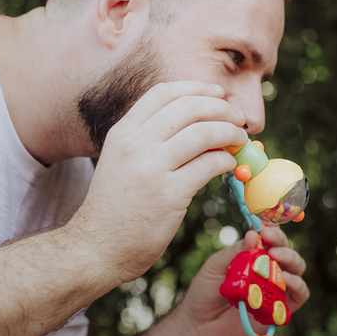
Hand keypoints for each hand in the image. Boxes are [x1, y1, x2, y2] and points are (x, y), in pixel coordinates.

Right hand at [67, 82, 249, 283]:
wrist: (96, 247)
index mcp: (123, 132)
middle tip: (238, 119)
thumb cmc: (115, 206)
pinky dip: (226, 161)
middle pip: (190, 107)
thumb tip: (195, 124)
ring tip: (240, 141)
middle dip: (222, 109)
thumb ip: (148, 139)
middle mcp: (135, 144)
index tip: (219, 95)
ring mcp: (152, 168)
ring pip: (205, 132)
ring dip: (231, 133)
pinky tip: (228, 165)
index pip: (164, 92)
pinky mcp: (170, 194)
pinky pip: (210, 165)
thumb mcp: (121, 161)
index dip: (198, 88)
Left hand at [175, 224, 308, 335]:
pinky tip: (285, 279)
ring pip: (297, 270)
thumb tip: (253, 235)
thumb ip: (236, 251)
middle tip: (271, 243)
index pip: (271, 240)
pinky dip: (298, 284)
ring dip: (291, 260)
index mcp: (254, 258)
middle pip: (288, 252)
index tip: (266, 230)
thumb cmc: (205, 293)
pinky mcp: (279, 310)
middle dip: (282, 244)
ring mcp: (275, 291)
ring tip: (277, 257)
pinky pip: (299, 295)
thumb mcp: (216, 266)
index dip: (273, 232)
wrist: (198, 326)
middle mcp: (268, 273)